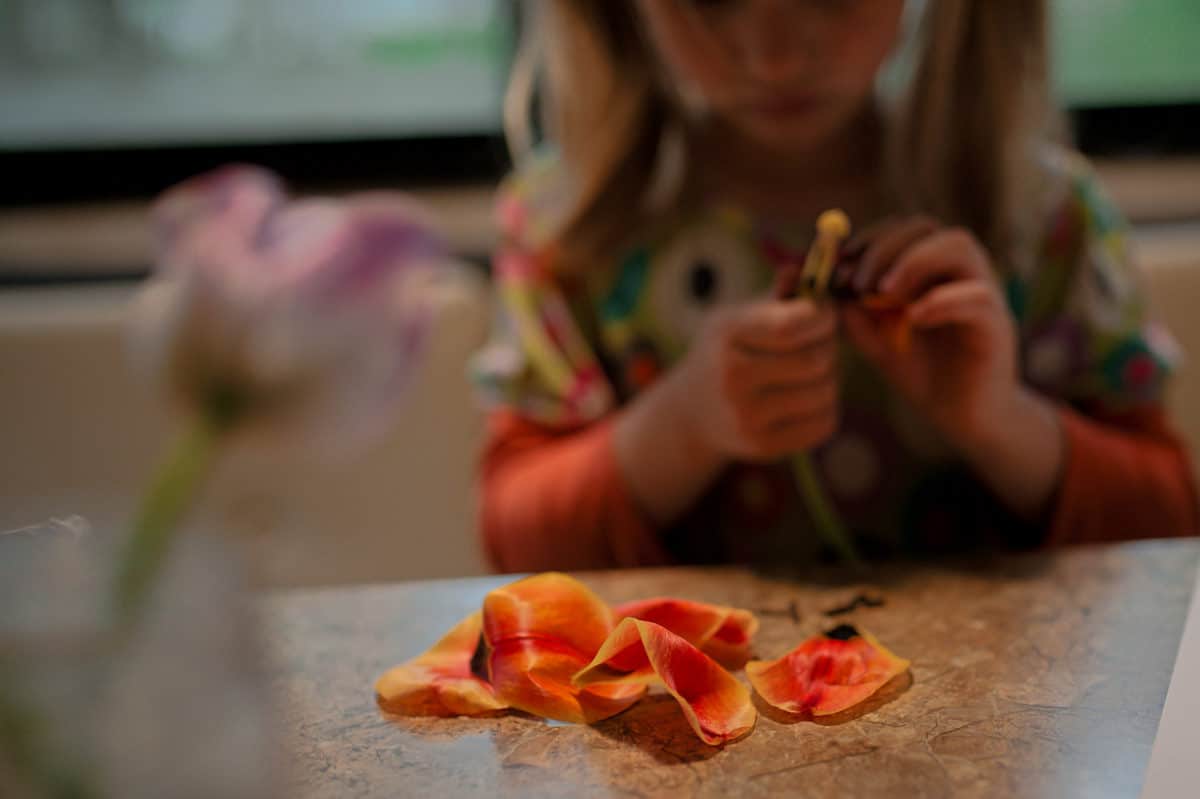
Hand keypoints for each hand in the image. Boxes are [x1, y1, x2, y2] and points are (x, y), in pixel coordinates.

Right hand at [673, 298, 839, 461]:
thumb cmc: (726, 352)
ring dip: (829, 378)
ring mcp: (747, 416)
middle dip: (828, 347)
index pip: (794, 325)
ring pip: (826, 391)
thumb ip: (777, 294)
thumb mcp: (738, 315)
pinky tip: (806, 397)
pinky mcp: (764, 446)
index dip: (823, 316)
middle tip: (819, 344)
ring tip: (811, 371)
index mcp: (726, 334)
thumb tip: (807, 268)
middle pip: (817, 359)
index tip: (825, 315)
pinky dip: (826, 407)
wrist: (690, 412)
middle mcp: (733, 377)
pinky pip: (824, 423)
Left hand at [841, 217, 1019, 449]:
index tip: (843, 261)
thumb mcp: (878, 344)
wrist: (964, 417)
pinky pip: (978, 296)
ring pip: (960, 246)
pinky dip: (942, 301)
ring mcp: (983, 294)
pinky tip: (913, 319)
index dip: (872, 237)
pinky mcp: (997, 325)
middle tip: (859, 282)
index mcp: (933, 270)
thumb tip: (831, 290)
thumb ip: (857, 318)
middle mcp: (960, 273)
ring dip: (915, 261)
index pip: (905, 228)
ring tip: (884, 293)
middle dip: (886, 248)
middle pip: (929, 227)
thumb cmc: (924, 374)